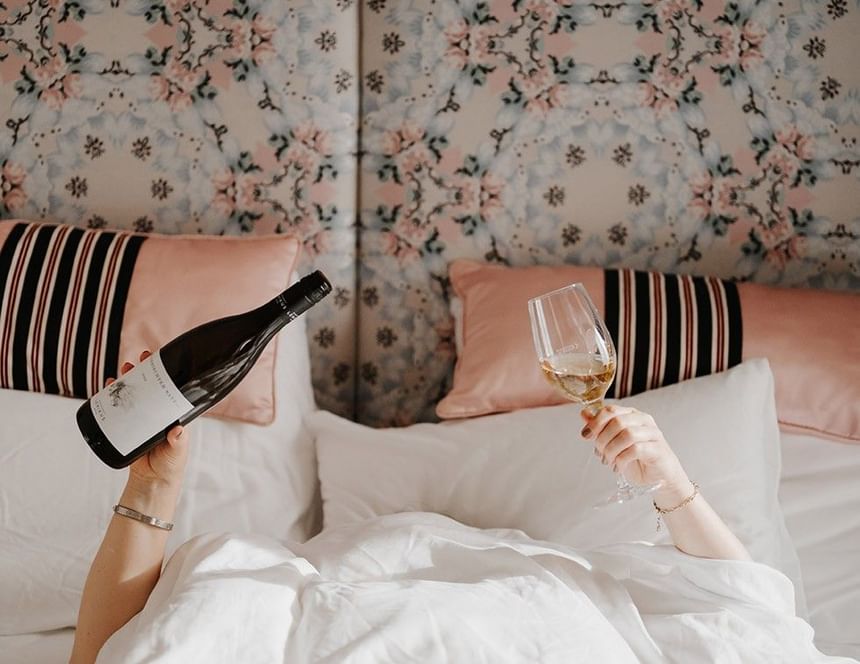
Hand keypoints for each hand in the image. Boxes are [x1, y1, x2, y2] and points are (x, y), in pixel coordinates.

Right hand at [105, 350, 188, 490]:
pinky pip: (118, 409)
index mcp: (171, 413)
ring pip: (133, 394)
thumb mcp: (177, 451)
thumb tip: (177, 430)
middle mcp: (156, 411)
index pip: (168, 386)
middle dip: (141, 371)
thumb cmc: (171, 463)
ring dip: (126, 381)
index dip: (162, 371)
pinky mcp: (126, 427)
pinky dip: (111, 398)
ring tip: (122, 371)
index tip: (155, 357)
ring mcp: (141, 418)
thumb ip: (178, 441)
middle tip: (134, 362)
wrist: (152, 481)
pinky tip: (108, 388)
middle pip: (148, 386)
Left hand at [580, 405, 688, 491]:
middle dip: (602, 439)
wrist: (660, 478)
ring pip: (627, 434)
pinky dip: (622, 460)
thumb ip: (600, 428)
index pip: (610, 410)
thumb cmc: (637, 459)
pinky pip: (636, 449)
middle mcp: (644, 421)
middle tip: (599, 453)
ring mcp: (653, 434)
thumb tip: (583, 414)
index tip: (586, 436)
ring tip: (609, 461)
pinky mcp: (657, 450)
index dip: (595, 422)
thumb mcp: (613, 442)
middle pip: (617, 421)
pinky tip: (618, 467)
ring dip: (612, 450)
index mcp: (632, 414)